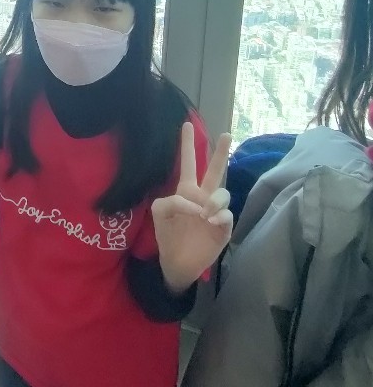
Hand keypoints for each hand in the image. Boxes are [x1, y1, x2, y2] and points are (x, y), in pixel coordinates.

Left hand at [151, 122, 232, 293]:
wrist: (176, 262)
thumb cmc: (168, 234)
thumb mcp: (160, 212)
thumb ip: (172, 200)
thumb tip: (198, 204)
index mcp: (186, 190)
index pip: (188, 163)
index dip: (187, 145)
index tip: (186, 124)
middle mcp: (203, 196)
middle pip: (215, 170)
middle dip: (220, 152)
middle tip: (226, 134)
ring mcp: (215, 211)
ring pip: (222, 193)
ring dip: (214, 201)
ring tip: (204, 215)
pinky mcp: (224, 227)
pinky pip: (226, 215)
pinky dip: (218, 216)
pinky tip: (210, 222)